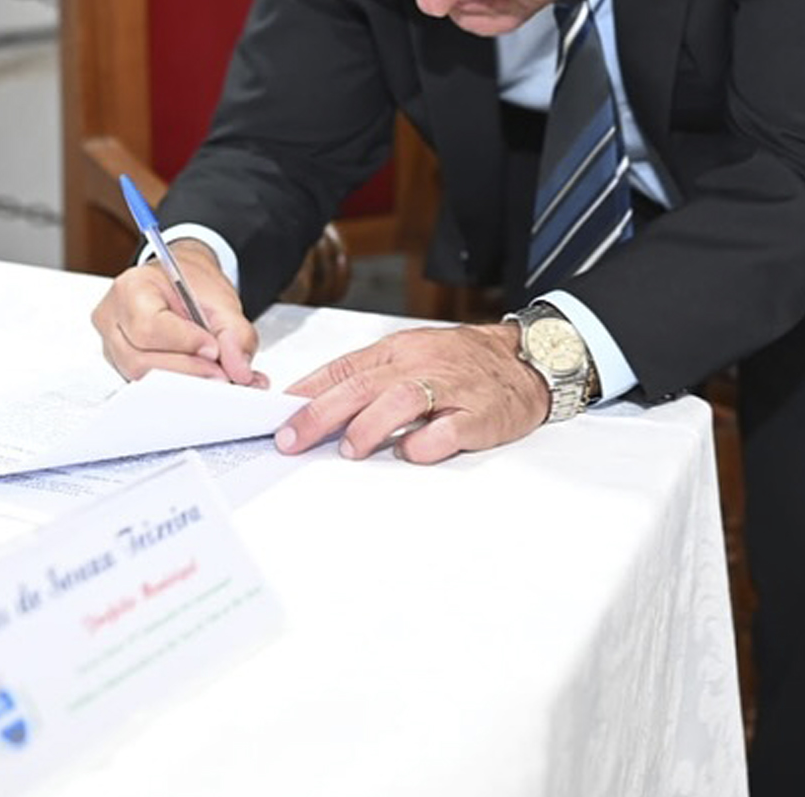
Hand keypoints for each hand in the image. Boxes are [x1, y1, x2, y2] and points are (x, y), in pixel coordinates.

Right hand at [90, 240, 264, 386]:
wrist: (183, 282)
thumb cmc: (192, 283)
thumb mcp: (221, 299)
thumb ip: (235, 333)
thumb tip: (239, 371)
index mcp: (131, 288)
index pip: (148, 327)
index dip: (184, 343)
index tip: (213, 348)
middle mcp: (112, 318)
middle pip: (140, 360)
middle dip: (187, 370)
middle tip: (223, 373)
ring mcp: (112, 346)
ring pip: (141, 378)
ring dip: (183, 380)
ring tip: (218, 375)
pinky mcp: (122, 366)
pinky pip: (145, 384)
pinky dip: (177, 384)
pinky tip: (201, 379)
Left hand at [275, 321, 550, 464]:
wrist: (527, 361)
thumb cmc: (462, 364)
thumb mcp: (410, 357)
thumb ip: (367, 378)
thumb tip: (311, 405)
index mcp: (398, 350)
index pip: (343, 368)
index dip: (307, 393)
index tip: (277, 417)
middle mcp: (420, 364)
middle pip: (361, 385)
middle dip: (320, 414)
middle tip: (293, 440)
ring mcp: (451, 388)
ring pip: (401, 400)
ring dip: (369, 427)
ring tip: (349, 449)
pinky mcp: (479, 414)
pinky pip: (448, 430)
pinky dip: (426, 444)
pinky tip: (412, 453)